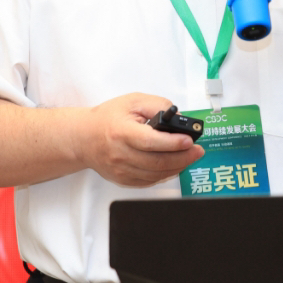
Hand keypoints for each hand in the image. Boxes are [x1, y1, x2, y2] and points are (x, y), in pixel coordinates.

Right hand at [79, 92, 203, 187]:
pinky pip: (150, 181)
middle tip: (198, 151)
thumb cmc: (108, 118)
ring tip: (191, 156)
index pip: (149, 141)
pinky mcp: (123, 180)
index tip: (189, 140)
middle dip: (183, 157)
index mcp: (121, 132)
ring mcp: (121, 170)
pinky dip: (166, 174)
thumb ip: (157, 105)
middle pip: (156, 161)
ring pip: (156, 174)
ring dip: (178, 166)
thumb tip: (177, 116)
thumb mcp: (132, 101)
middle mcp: (120, 154)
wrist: (85, 138)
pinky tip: (176, 165)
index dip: (172, 143)